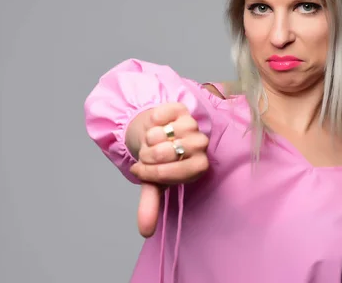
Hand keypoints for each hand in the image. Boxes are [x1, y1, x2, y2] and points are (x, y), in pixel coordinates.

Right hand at [129, 102, 209, 236]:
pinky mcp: (181, 108)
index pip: (177, 173)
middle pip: (167, 152)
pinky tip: (154, 124)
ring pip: (163, 133)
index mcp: (198, 166)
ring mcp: (192, 125)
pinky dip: (152, 120)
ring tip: (150, 141)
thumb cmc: (157, 160)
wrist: (152, 133)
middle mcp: (200, 145)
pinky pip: (162, 114)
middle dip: (149, 155)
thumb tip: (144, 232)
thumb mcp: (152, 183)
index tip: (141, 171)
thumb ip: (151, 205)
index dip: (154, 173)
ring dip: (149, 138)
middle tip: (146, 155)